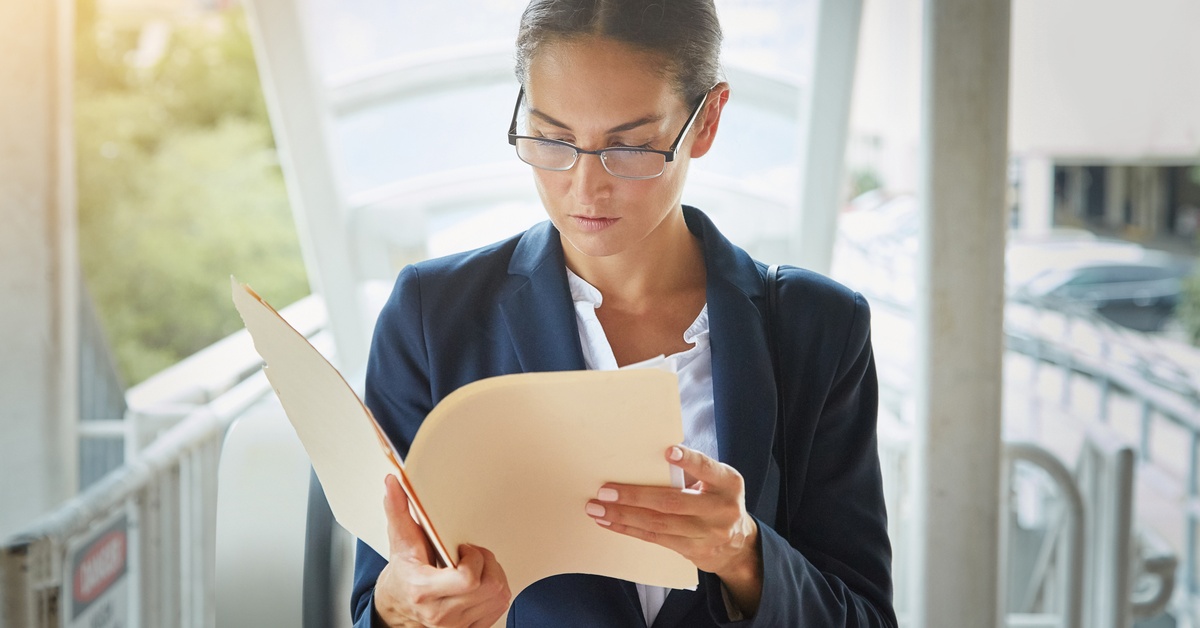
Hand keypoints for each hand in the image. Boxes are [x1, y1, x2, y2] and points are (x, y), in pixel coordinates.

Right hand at [374, 475, 510, 627]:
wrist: (396, 610)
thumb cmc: (402, 576)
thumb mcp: (399, 543)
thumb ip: (398, 511)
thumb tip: (394, 482)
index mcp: (424, 590)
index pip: (469, 579)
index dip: (474, 559)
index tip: (464, 549)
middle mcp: (441, 613)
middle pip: (490, 586)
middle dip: (488, 563)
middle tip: (472, 555)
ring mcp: (456, 625)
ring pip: (499, 596)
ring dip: (494, 576)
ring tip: (476, 568)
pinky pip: (500, 607)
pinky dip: (495, 591)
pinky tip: (479, 584)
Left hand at [584, 446, 761, 612]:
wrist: (737, 545)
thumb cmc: (717, 500)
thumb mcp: (717, 482)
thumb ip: (692, 471)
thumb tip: (646, 457)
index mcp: (727, 483)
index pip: (707, 469)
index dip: (688, 461)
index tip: (668, 452)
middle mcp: (720, 509)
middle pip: (672, 501)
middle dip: (635, 495)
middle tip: (605, 490)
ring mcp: (706, 533)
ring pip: (658, 523)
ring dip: (623, 515)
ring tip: (597, 508)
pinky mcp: (692, 550)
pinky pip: (654, 538)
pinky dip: (629, 529)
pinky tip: (609, 522)